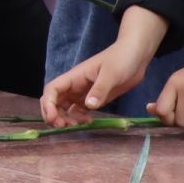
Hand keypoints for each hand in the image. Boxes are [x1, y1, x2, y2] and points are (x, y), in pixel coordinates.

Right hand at [41, 7, 169, 124]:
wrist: (135, 56)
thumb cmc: (121, 59)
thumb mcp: (111, 74)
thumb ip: (100, 89)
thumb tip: (89, 106)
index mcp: (75, 77)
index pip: (53, 90)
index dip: (48, 104)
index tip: (53, 118)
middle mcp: (75, 85)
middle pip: (54, 101)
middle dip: (53, 114)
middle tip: (62, 126)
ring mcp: (83, 92)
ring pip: (64, 107)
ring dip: (64, 118)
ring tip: (76, 126)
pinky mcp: (93, 98)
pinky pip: (78, 111)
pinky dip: (78, 118)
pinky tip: (88, 121)